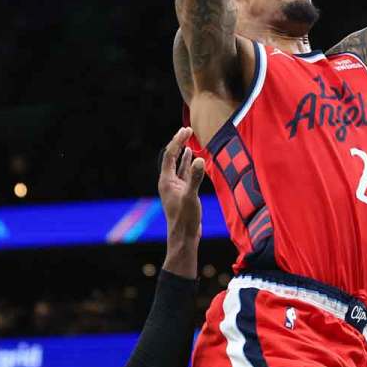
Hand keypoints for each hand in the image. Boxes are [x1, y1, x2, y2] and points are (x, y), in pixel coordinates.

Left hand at [158, 126, 203, 242]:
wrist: (184, 237)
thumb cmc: (185, 219)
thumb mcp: (191, 197)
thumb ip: (195, 178)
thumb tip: (199, 159)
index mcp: (166, 181)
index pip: (169, 155)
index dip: (177, 141)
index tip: (186, 130)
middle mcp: (168, 182)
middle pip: (172, 157)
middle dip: (179, 143)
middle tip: (187, 130)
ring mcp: (175, 187)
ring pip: (178, 165)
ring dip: (183, 152)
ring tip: (188, 140)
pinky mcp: (183, 193)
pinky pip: (185, 173)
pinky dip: (188, 164)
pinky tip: (193, 158)